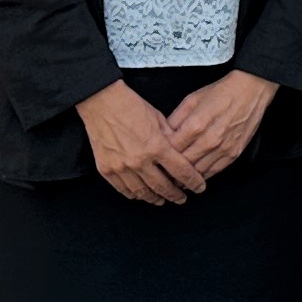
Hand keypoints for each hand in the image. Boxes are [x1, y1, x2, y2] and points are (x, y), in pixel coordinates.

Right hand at [77, 80, 198, 205]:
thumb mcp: (159, 119)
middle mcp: (140, 160)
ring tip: (162, 199)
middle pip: (162, 186)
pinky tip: (141, 194)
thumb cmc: (131, 106)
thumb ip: (171, 138)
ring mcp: (122, 167)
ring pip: (142, 192)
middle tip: (181, 198)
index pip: (181, 171)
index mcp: (157, 146)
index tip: (199, 187)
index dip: (193, 182)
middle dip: (175, 195)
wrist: (102, 102)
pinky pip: (123, 189)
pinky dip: (134, 195)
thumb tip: (182, 153)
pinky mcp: (106, 169)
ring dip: (155, 198)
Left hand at [161, 68, 278, 182]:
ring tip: (174, 177)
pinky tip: (193, 175)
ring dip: (184, 176)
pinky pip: (213, 172)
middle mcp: (210, 140)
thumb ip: (176, 118)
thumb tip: (162, 134)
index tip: (155, 156)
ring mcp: (223, 149)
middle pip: (183, 163)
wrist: (251, 91)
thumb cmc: (222, 92)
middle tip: (160, 172)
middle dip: (170, 168)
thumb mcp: (192, 99)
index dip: (161, 153)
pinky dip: (201, 175)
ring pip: (197, 172)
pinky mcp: (233, 154)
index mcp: (196, 124)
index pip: (171, 148)